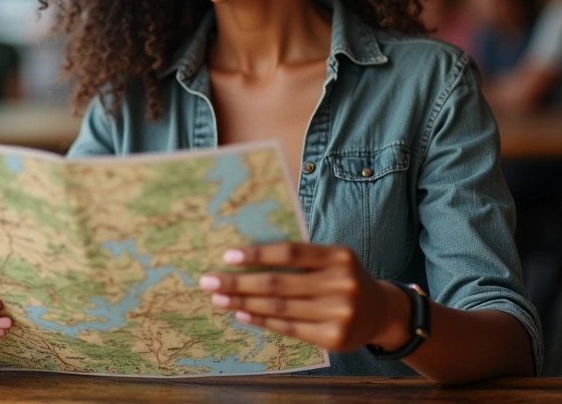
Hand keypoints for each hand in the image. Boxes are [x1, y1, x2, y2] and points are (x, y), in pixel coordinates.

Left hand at [199, 242, 408, 351]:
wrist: (381, 311)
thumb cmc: (344, 276)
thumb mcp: (331, 258)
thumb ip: (299, 256)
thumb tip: (247, 257)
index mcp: (338, 255)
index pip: (290, 252)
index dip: (258, 254)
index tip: (228, 255)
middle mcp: (341, 283)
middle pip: (279, 283)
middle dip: (239, 282)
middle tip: (209, 280)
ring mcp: (339, 313)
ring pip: (280, 308)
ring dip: (243, 302)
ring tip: (219, 297)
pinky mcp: (334, 339)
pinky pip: (289, 328)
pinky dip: (262, 320)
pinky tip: (241, 312)